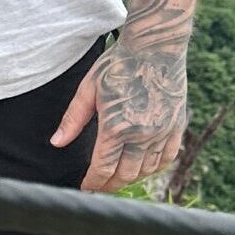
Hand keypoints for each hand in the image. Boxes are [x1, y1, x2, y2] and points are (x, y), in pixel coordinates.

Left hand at [51, 40, 187, 193]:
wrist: (155, 48)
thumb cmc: (118, 65)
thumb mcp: (88, 89)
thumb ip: (73, 120)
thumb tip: (57, 143)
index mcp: (117, 127)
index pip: (103, 168)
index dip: (93, 182)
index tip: (86, 187)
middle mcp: (142, 134)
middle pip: (125, 174)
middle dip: (110, 184)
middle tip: (99, 186)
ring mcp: (163, 132)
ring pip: (146, 170)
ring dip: (131, 178)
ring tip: (117, 178)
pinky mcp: (177, 126)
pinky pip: (167, 157)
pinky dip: (154, 168)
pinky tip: (142, 168)